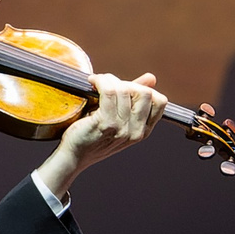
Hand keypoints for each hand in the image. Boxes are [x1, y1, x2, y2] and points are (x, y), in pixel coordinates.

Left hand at [37, 71, 166, 197]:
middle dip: (127, 83)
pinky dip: (100, 81)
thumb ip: (135, 98)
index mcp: (143, 131)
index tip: (127, 88)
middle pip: (145, 93)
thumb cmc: (93, 135)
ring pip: (125, 90)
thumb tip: (151, 78)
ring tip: (98, 82)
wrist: (74, 155)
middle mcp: (135, 132)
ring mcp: (121, 129)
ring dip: (109, 80)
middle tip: (110, 85)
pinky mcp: (105, 123)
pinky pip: (109, 91)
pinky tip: (93, 82)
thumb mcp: (119, 118)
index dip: (144, 89)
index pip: (159, 102)